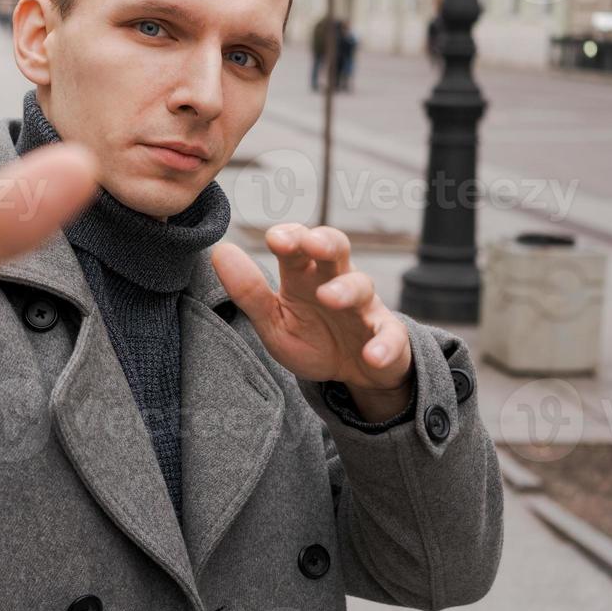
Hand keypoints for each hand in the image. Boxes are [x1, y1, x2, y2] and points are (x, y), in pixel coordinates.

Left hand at [212, 224, 413, 421]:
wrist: (352, 373)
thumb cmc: (311, 338)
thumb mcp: (274, 322)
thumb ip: (249, 292)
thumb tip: (220, 251)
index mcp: (304, 276)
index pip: (298, 243)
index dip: (290, 237)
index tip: (275, 239)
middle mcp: (336, 282)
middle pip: (337, 248)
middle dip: (325, 241)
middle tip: (311, 243)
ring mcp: (364, 308)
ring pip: (362, 286)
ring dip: (347, 289)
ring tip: (330, 297)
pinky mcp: (387, 337)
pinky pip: (390, 336)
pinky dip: (384, 345)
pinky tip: (372, 355)